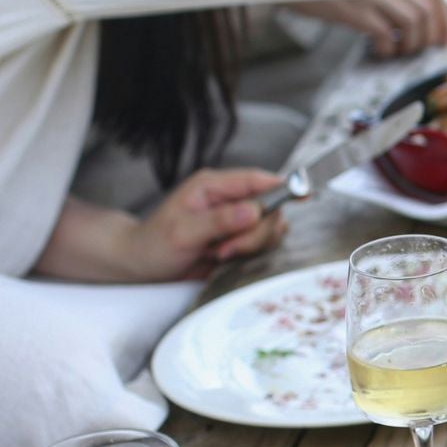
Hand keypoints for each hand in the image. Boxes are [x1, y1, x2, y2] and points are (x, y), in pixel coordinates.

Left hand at [126, 168, 289, 279]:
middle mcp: (229, 200)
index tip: (305, 195)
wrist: (142, 266)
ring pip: (269, 230)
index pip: (257, 180)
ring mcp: (236, 221)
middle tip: (227, 248)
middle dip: (255, 234)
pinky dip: (249, 256)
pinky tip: (224, 259)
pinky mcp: (239, 240)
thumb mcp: (183, 232)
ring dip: (251, 247)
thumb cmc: (154, 245)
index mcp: (213, 187)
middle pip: (270, 210)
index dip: (284, 187)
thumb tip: (254, 210)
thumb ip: (219, 221)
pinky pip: (262, 246)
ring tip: (219, 254)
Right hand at [289, 0, 446, 57]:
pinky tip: (378, 51)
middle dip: (429, 38)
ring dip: (410, 44)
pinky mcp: (356, 9)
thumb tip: (421, 23)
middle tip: (418, 51)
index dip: (444, 21)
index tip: (443, 40)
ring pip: (413, 23)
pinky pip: (385, 34)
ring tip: (396, 51)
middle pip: (428, 12)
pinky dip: (387, 48)